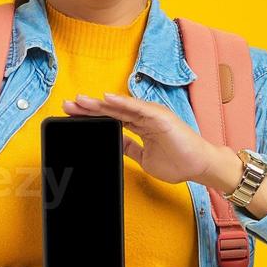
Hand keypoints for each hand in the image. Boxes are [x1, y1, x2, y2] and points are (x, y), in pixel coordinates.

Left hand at [62, 92, 215, 185]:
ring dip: (99, 104)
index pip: (111, 119)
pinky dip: (121, 103)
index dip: (92, 117)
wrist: (199, 166)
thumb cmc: (179, 162)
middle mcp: (145, 117)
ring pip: (120, 106)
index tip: (72, 118)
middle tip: (67, 105)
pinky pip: (137, 108)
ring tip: (80, 101)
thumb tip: (114, 144)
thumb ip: (129, 148)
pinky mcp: (160, 116)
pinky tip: (106, 99)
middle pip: (111, 110)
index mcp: (141, 126)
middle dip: (88, 109)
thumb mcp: (144, 157)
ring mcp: (152, 115)